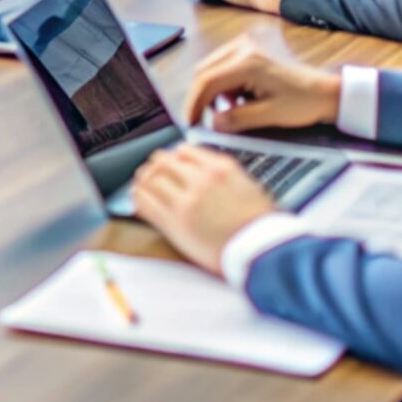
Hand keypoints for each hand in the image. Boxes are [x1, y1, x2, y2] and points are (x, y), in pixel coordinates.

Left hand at [131, 144, 277, 270]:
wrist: (263, 251)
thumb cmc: (262, 225)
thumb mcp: (249, 186)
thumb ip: (224, 175)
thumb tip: (205, 172)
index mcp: (220, 167)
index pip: (185, 151)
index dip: (174, 156)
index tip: (171, 161)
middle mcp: (201, 179)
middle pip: (164, 162)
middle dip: (156, 166)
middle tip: (151, 171)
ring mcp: (185, 200)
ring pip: (151, 180)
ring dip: (143, 180)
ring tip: (140, 184)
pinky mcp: (174, 223)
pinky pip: (146, 203)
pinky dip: (139, 198)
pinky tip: (138, 199)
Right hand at [179, 35, 342, 134]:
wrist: (326, 91)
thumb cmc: (304, 102)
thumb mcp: (270, 116)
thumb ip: (237, 119)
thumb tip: (212, 123)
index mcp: (247, 62)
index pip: (206, 81)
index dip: (194, 104)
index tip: (190, 122)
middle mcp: (243, 47)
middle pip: (204, 71)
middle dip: (201, 97)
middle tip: (203, 120)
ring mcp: (246, 45)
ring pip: (211, 67)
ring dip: (212, 90)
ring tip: (228, 110)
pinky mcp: (250, 48)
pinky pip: (223, 65)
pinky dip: (223, 83)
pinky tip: (237, 98)